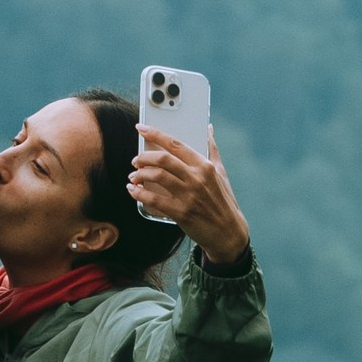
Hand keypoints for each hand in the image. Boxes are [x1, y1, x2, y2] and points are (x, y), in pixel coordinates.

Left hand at [130, 125, 250, 268]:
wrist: (228, 232)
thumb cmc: (223, 201)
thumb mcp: (221, 172)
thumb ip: (212, 149)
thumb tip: (208, 128)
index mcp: (204, 166)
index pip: (176, 144)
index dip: (155, 134)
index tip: (141, 128)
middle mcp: (196, 178)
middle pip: (163, 159)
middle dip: (143, 157)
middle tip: (135, 160)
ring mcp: (189, 195)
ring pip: (157, 176)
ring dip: (140, 174)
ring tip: (134, 176)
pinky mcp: (181, 212)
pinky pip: (154, 199)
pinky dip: (139, 193)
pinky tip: (133, 191)